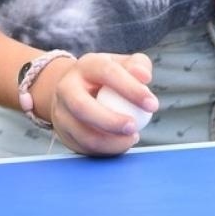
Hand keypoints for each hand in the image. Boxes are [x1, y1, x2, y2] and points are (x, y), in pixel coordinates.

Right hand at [37, 52, 158, 156]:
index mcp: (86, 66)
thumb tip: (144, 77)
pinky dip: (106, 150)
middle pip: (82, 107)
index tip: (152, 105)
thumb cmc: (106, 78)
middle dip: (110, 121)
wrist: (72, 90)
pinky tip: (121, 143)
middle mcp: (67, 87)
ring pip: (83, 134)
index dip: (130, 89)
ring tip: (132, 137)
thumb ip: (137, 66)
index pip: (107, 73)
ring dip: (111, 142)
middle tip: (134, 127)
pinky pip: (85, 148)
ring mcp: (61, 113)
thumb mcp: (121, 65)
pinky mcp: (63, 134)